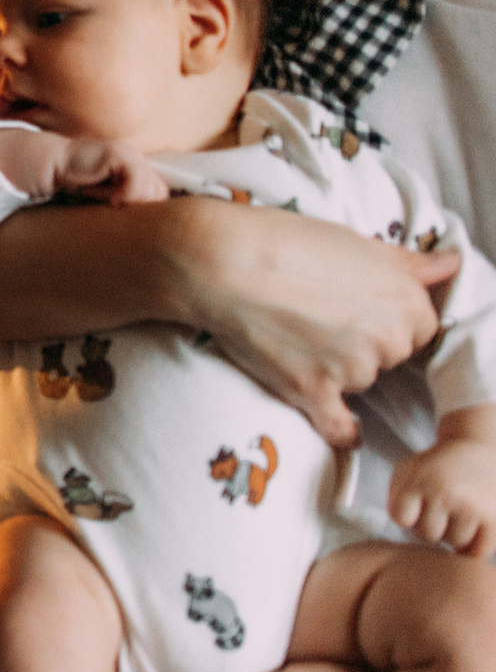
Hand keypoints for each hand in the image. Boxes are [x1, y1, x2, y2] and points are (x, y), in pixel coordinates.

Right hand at [53, 138, 168, 205]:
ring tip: (111, 202)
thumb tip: (144, 220)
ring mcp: (130, 155)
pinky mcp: (119, 156)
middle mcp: (136, 158)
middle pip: (158, 191)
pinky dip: (126, 195)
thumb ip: (125, 198)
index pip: (158, 191)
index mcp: (135, 166)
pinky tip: (110, 198)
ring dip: (131, 201)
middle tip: (117, 207)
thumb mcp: (106, 194)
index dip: (146, 206)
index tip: (124, 212)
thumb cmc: (76, 182)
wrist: (53, 165)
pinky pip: (136, 181)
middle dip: (140, 205)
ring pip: (149, 188)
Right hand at [172, 197, 455, 448]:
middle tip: (320, 320)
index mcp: (406, 300)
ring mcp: (352, 369)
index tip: (357, 310)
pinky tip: (342, 429)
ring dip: (337, 371)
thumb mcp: (354, 241)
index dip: (386, 319)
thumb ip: (408, 263)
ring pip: (359, 382)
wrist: (220, 262)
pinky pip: (340, 428)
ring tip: (295, 338)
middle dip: (364, 344)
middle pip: (390, 356)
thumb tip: (452, 266)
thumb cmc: (283, 240)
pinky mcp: (313, 392)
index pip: (418, 327)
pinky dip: (342, 431)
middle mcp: (388, 338)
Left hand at [390, 438, 495, 556]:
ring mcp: (472, 507)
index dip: (407, 515)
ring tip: (457, 514)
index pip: (401, 518)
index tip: (416, 503)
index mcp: (420, 480)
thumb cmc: (436, 468)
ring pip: (455, 543)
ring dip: (454, 534)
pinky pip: (479, 552)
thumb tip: (404, 529)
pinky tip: (472, 530)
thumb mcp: (407, 470)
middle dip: (431, 525)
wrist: (477, 449)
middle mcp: (446, 493)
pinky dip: (474, 548)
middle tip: (441, 508)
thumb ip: (395, 497)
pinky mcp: (494, 519)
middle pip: (428, 534)